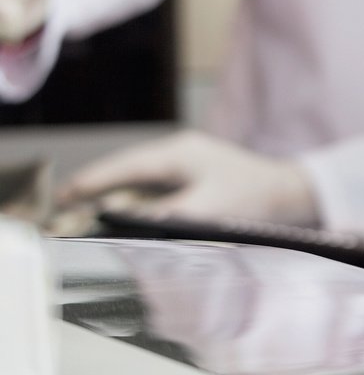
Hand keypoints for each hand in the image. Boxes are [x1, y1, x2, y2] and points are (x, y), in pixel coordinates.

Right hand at [58, 130, 318, 224]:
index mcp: (178, 154)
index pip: (125, 167)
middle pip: (125, 168)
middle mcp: (178, 152)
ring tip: (80, 204)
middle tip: (61, 204)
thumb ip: (166, 216)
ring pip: (137, 176)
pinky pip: (152, 184)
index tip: (63, 196)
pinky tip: (119, 208)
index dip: (92, 182)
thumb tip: (129, 221)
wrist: (291, 192)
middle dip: (94, 185)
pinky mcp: (192, 175)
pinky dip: (132, 195)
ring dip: (112, 190)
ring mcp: (185, 162)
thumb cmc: (254, 198)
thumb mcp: (208, 210)